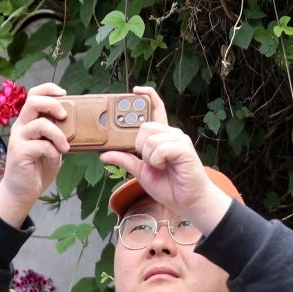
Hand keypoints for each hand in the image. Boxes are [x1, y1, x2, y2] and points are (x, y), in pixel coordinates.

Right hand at [0, 82, 69, 227]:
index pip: (34, 95)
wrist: (22, 191)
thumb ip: (58, 134)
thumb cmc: (38, 167)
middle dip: (53, 105)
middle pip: (33, 102)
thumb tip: (78, 123)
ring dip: (59, 134)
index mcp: (28, 121)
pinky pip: (42, 145)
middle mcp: (21, 127)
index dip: (49, 89)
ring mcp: (18, 139)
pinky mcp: (19, 152)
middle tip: (65, 116)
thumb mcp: (52, 147)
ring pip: (40, 124)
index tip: (65, 93)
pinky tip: (55, 159)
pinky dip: (53, 151)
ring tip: (66, 147)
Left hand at [101, 91, 233, 233]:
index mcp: (162, 136)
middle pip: (144, 127)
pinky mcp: (184, 148)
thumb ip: (125, 160)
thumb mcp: (141, 172)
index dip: (147, 97)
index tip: (135, 90)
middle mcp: (171, 133)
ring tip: (160, 167)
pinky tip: (166, 167)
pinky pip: (160, 149)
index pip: (156, 109)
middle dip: (140, 147)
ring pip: (150, 139)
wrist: (188, 201)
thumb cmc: (169, 186)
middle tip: (150, 161)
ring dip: (149, 158)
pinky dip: (157, 161)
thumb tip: (104, 154)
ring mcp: (179, 139)